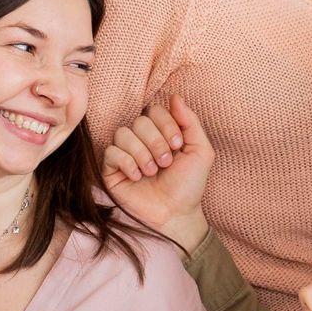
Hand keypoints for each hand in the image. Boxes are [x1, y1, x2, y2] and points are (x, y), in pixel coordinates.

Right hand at [100, 96, 213, 253]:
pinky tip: (138, 176)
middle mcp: (141, 140)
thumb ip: (190, 122)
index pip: (154, 110)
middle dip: (155, 142)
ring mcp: (125, 154)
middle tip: (166, 163)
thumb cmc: (189, 185)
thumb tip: (175, 96)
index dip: (166, 124)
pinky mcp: (112, 169)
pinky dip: (127, 163)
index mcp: (161, 132)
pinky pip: (111, 152)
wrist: (175, 214)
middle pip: (139, 121)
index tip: (177, 146)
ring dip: (141, 153)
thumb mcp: (200, 151)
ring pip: (123, 134)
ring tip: (152, 172)